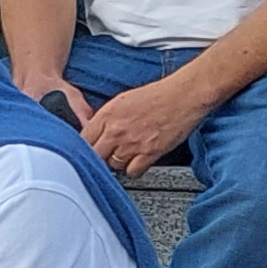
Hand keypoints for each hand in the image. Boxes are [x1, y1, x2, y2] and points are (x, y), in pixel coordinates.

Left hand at [77, 68, 216, 176]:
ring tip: (125, 156)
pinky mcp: (150, 153)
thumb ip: (106, 118)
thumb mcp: (123, 100)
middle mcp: (116, 130)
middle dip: (99, 158)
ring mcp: (132, 143)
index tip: (87, 150)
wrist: (184, 95)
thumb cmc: (158, 95)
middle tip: (105, 157)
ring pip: (113, 166)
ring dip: (117, 164)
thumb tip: (95, 132)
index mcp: (107, 114)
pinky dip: (134, 170)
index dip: (83, 147)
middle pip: (95, 155)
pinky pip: (133, 172)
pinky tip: (138, 162)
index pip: (82, 139)